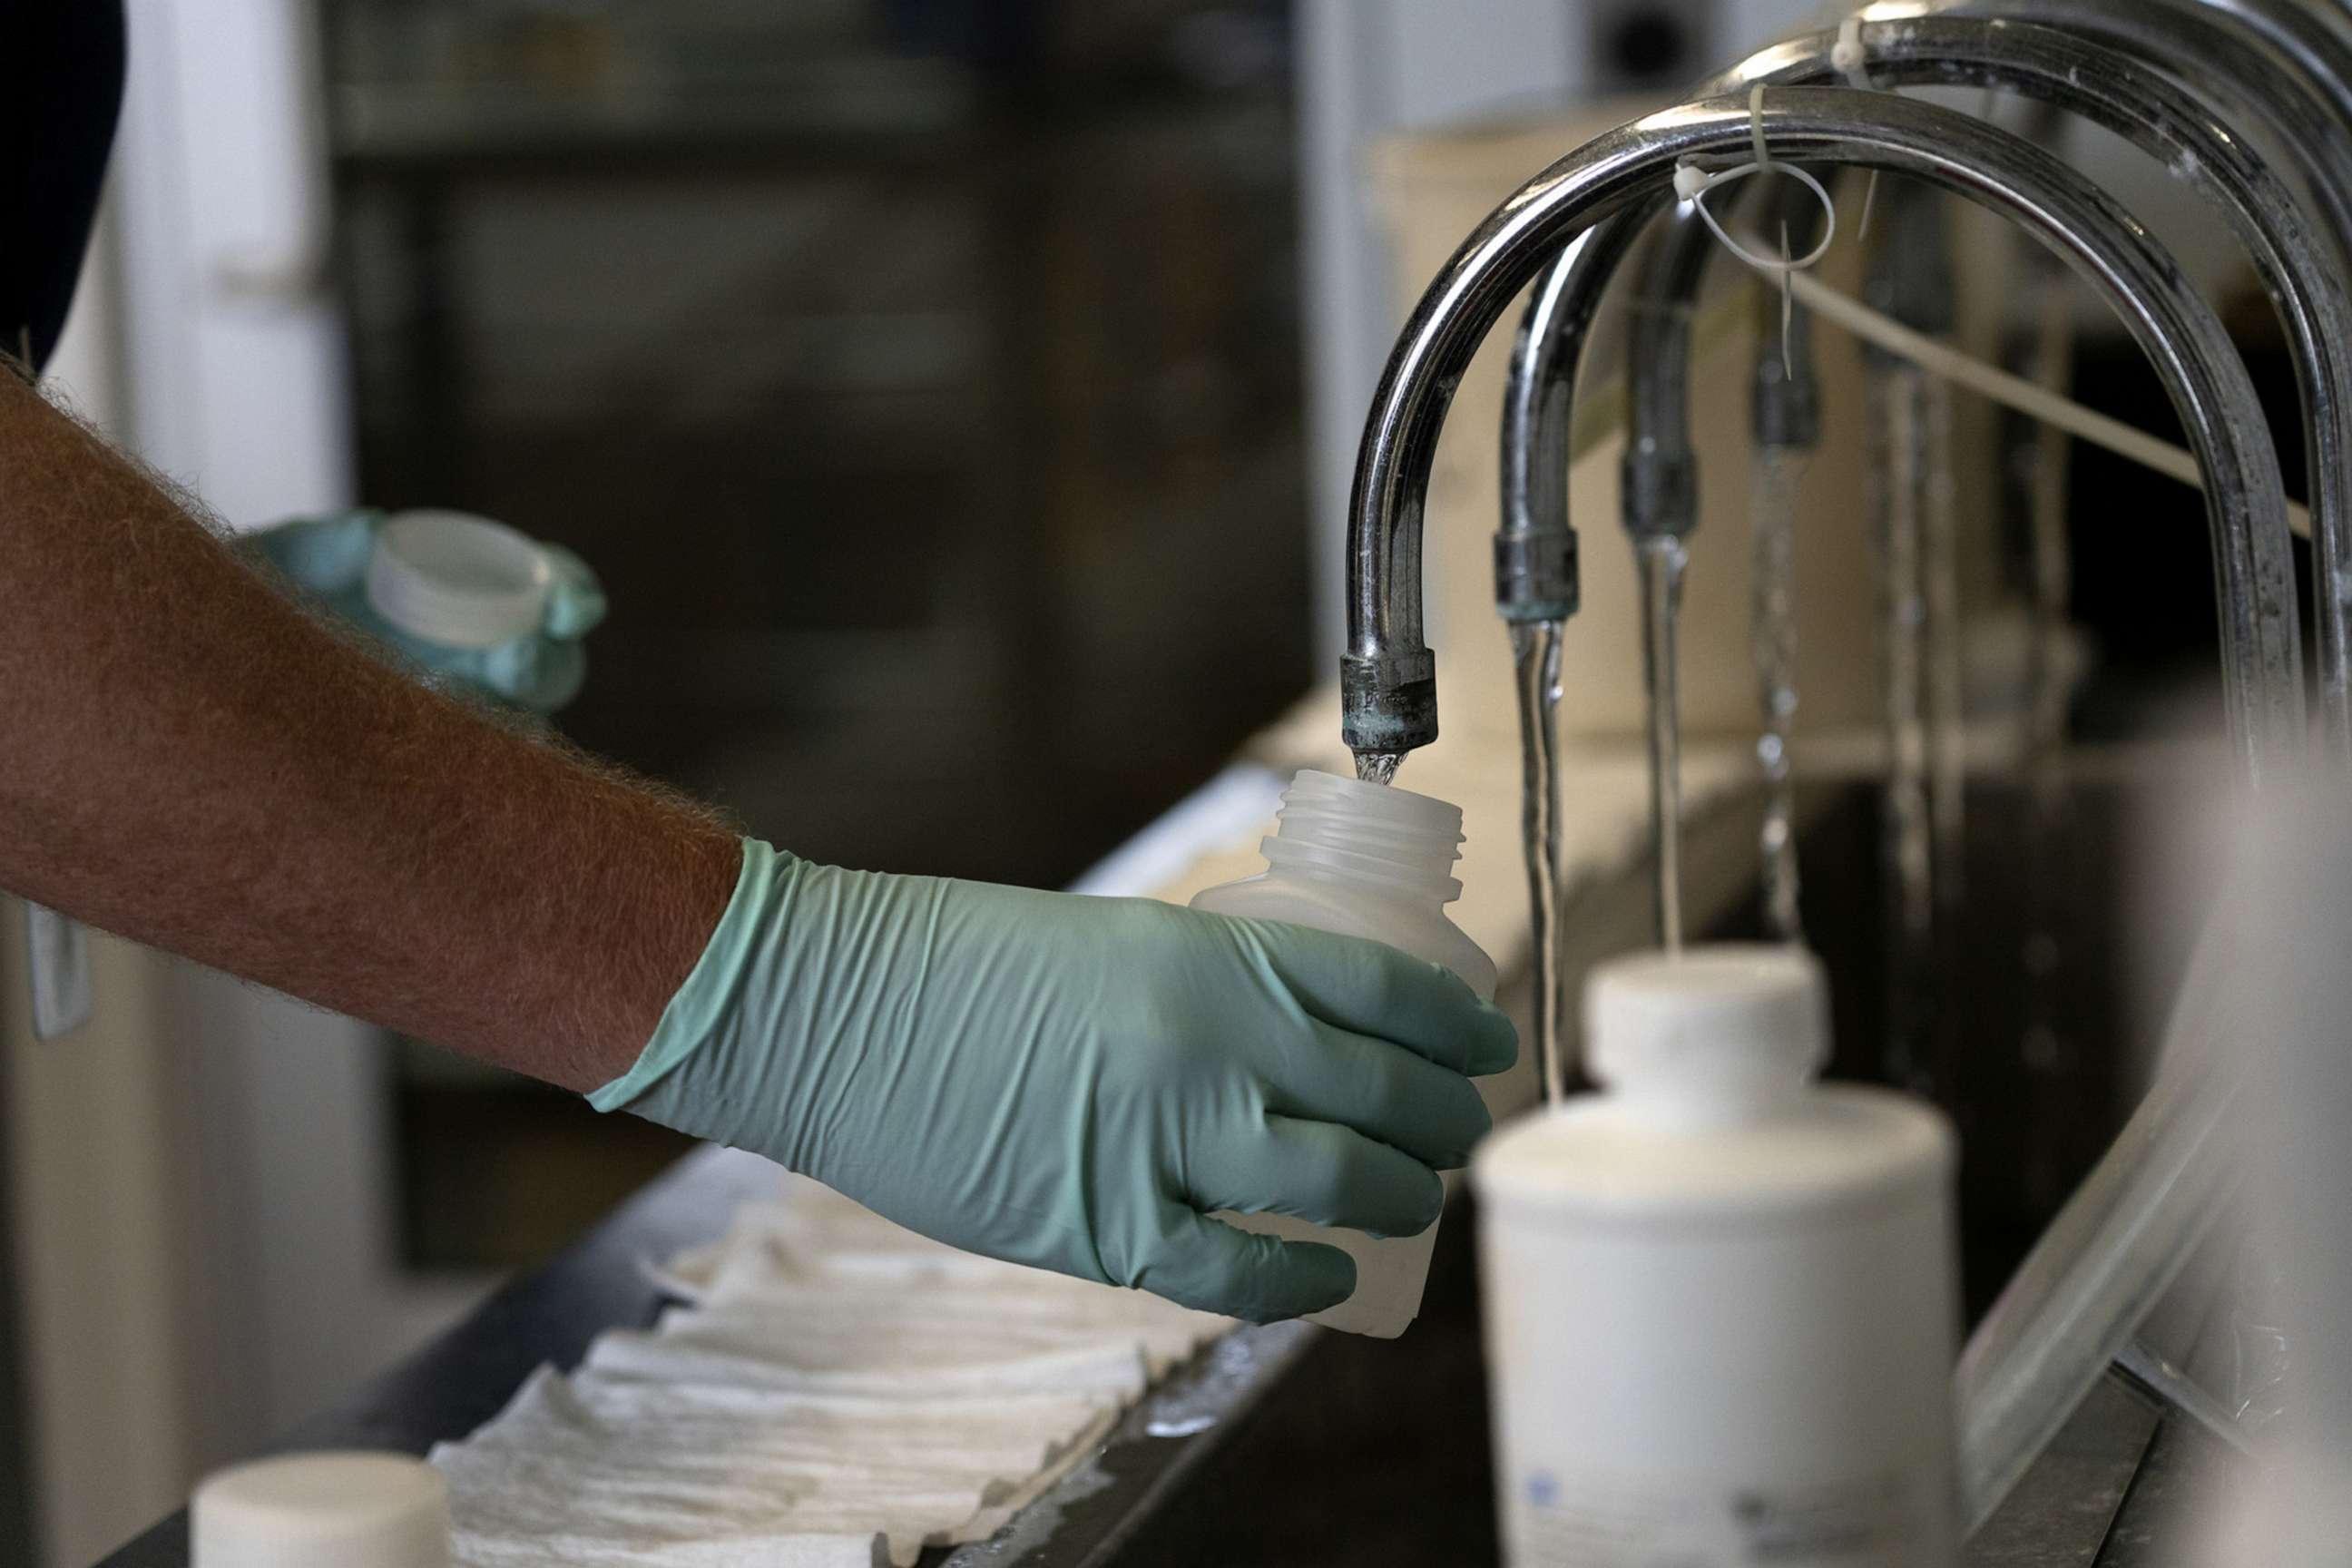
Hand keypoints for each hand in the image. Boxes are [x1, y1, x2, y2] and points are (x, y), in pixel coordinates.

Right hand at [595, 840, 1516, 1319]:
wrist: (840, 1012)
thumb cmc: (957, 962)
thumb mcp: (1114, 941)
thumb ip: (1205, 990)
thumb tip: (1283, 1049)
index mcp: (1214, 956)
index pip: (1385, 990)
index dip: (1456, 1025)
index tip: (1487, 1040)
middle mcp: (1213, 1045)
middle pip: (1385, 1093)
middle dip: (1446, 1119)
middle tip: (1459, 1130)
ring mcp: (1169, 1141)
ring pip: (1340, 1184)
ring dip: (1399, 1195)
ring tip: (1416, 1197)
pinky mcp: (1112, 1226)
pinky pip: (1245, 1273)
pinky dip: (1302, 1280)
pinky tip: (1328, 1275)